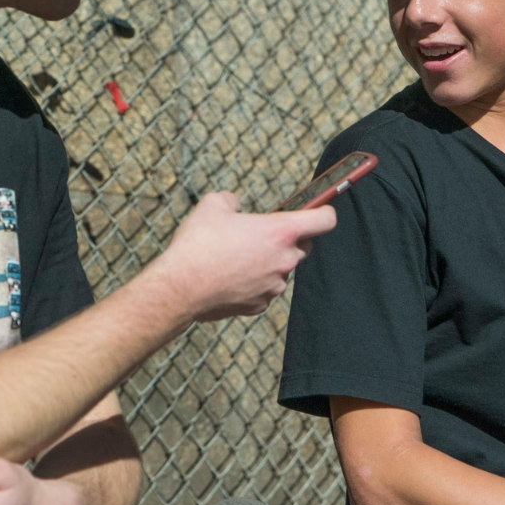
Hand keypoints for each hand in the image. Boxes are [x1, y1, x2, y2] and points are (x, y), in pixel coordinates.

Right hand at [142, 191, 335, 321]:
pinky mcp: (259, 305)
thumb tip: (236, 206)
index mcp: (281, 232)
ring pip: (281, 269)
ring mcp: (274, 286)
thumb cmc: (198, 243)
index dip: (324, 211)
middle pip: (302, 246)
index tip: (318, 209)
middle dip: (287, 239)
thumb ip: (233, 200)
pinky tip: (229, 276)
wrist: (179, 287)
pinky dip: (253, 282)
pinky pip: (264, 289)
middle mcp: (284, 260)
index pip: (325, 219)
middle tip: (260, 233)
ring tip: (235, 256)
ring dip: (267, 261)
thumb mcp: (213, 204)